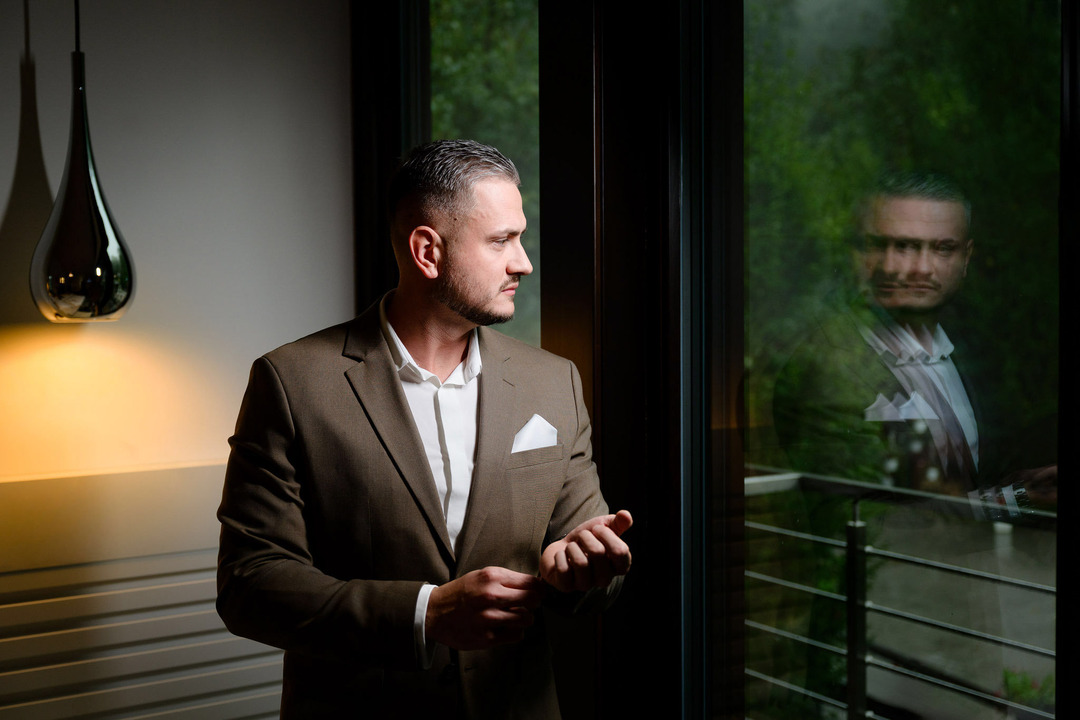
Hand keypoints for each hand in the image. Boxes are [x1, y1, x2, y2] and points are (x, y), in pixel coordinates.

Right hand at [426, 567, 544, 649]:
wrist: (435, 612)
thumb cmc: (462, 593)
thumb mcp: (482, 576)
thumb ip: (507, 579)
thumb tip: (536, 585)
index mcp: (492, 577)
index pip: (530, 583)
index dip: (539, 588)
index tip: (539, 592)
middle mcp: (491, 596)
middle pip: (532, 600)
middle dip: (535, 602)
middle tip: (529, 604)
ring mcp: (488, 618)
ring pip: (527, 619)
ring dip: (525, 619)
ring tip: (516, 616)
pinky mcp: (486, 637)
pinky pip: (516, 636)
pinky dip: (515, 632)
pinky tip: (506, 627)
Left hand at [540, 510, 632, 592]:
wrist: (562, 547)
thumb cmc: (586, 539)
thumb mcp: (604, 527)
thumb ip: (618, 522)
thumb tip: (626, 515)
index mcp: (619, 566)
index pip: (621, 552)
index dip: (607, 535)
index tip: (597, 529)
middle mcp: (605, 579)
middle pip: (598, 553)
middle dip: (586, 537)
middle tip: (582, 537)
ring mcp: (586, 585)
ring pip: (580, 562)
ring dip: (572, 547)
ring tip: (572, 547)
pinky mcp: (567, 587)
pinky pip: (564, 569)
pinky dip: (560, 556)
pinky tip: (562, 556)